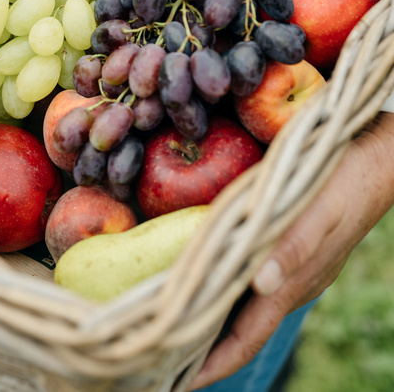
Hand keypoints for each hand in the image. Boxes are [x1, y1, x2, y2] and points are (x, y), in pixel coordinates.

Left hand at [189, 111, 393, 388]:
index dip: (211, 365)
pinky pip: (248, 276)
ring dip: (209, 314)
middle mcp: (287, 283)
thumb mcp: (319, 210)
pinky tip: (202, 270)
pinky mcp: (288, 247)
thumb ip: (294, 247)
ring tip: (168, 318)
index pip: (246, 339)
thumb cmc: (345, 181)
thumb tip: (262, 283)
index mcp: (290, 284)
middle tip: (156, 352)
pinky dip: (222, 283)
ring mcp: (290, 267)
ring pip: (242, 303)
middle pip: (239, 328)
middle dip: (201, 346)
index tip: (174, 382)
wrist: (375, 157)